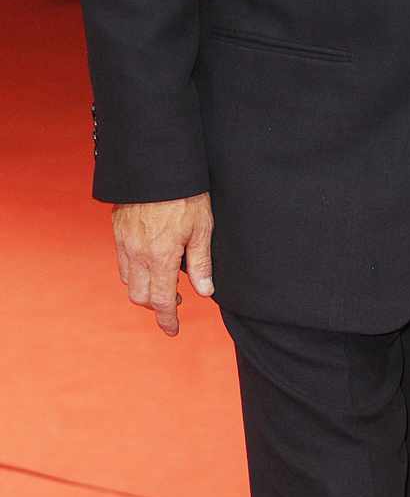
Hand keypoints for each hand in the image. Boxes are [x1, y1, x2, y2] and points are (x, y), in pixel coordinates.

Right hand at [112, 193, 214, 335]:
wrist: (155, 166)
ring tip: (163, 281)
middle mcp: (138, 254)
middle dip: (154, 305)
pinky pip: (122, 261)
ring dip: (143, 288)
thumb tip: (204, 292)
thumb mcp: (202, 228)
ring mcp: (124, 242)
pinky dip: (134, 270)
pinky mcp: (117, 230)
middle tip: (174, 302)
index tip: (172, 330)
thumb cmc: (184, 194)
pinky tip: (150, 261)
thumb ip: (201, 262)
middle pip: (140, 296)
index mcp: (161, 257)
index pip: (160, 301)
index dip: (167, 319)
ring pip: (128, 280)